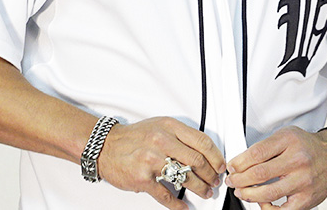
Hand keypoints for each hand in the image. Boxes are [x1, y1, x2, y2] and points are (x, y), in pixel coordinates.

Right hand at [97, 116, 225, 209]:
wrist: (106, 146)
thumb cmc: (133, 137)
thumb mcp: (159, 126)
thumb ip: (180, 135)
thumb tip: (203, 151)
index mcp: (169, 127)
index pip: (202, 141)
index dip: (215, 156)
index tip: (220, 166)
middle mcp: (161, 141)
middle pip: (197, 161)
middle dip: (210, 175)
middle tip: (214, 182)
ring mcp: (151, 160)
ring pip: (185, 178)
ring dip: (200, 188)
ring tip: (205, 192)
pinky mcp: (142, 178)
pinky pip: (165, 195)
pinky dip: (177, 204)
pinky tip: (184, 207)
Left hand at [225, 126, 326, 209]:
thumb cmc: (307, 146)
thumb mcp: (286, 136)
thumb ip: (265, 147)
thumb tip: (241, 162)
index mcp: (289, 141)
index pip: (256, 153)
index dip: (239, 162)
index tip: (232, 167)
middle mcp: (297, 160)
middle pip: (260, 173)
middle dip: (240, 179)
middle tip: (233, 181)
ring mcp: (303, 181)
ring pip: (268, 193)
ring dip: (249, 194)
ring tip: (242, 192)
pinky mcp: (307, 199)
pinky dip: (268, 209)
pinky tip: (262, 203)